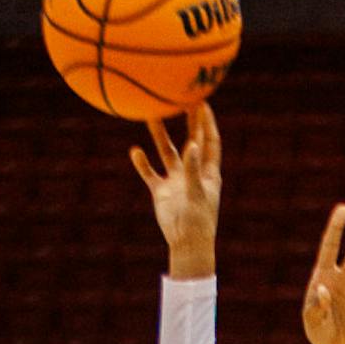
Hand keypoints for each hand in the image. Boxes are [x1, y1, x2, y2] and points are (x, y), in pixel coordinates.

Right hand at [130, 102, 221, 279]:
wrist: (186, 244)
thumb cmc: (198, 221)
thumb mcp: (196, 193)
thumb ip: (193, 169)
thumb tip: (191, 144)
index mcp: (208, 172)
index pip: (210, 141)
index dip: (207, 122)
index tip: (202, 102)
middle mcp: (192, 172)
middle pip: (190, 140)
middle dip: (187, 121)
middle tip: (181, 98)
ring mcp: (176, 180)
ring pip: (166, 152)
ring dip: (159, 136)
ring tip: (150, 115)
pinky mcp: (162, 191)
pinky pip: (150, 173)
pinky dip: (143, 163)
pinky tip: (135, 150)